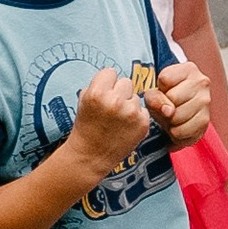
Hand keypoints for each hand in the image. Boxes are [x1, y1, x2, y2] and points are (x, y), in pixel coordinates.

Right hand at [61, 66, 151, 186]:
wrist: (90, 156)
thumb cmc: (86, 127)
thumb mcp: (83, 101)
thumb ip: (99, 85)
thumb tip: (114, 75)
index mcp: (97, 93)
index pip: (111, 72)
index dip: (107, 83)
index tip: (104, 93)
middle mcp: (115, 100)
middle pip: (126, 82)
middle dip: (120, 92)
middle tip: (112, 108)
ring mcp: (131, 112)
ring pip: (136, 97)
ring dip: (129, 105)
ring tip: (118, 120)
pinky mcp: (143, 123)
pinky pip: (143, 111)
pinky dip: (137, 118)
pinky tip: (126, 127)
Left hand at [148, 60, 210, 150]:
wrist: (179, 116)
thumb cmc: (166, 100)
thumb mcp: (154, 93)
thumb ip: (154, 97)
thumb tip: (168, 110)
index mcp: (189, 69)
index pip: (165, 78)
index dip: (159, 89)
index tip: (163, 91)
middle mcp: (202, 82)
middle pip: (173, 97)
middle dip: (165, 106)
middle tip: (167, 107)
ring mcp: (206, 101)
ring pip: (177, 115)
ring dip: (169, 121)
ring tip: (172, 116)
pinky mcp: (205, 121)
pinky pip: (182, 130)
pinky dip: (176, 132)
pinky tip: (178, 126)